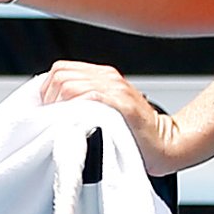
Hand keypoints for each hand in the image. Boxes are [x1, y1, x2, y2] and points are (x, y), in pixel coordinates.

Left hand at [41, 58, 202, 175]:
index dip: (48, 90)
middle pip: (60, 76)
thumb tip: (51, 108)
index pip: (60, 70)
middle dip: (50, 100)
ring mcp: (116, 90)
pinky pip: (91, 98)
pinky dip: (77, 110)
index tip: (48, 111)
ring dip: (60, 107)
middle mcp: (109, 78)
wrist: (165, 143)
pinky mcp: (123, 105)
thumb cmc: (134, 132)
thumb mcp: (106, 108)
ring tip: (63, 124)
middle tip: (53, 121)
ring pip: (70, 86)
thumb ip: (84, 100)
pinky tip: (76, 124)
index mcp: (103, 76)